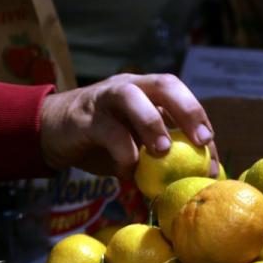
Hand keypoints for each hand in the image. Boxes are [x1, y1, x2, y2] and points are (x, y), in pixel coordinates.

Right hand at [39, 73, 218, 180]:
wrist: (51, 133)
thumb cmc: (103, 141)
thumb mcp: (137, 145)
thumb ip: (163, 154)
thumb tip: (201, 178)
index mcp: (148, 92)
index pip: (182, 99)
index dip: (200, 122)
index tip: (211, 152)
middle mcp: (130, 87)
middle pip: (165, 84)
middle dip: (187, 110)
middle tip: (201, 140)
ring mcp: (105, 98)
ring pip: (132, 97)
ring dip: (152, 123)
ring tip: (163, 151)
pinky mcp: (84, 116)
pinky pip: (107, 130)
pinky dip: (121, 152)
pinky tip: (127, 172)